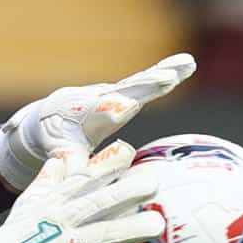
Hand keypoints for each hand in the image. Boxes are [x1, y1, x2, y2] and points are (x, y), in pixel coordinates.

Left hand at [0, 54, 196, 190]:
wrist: (53, 115)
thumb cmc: (57, 138)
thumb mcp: (61, 152)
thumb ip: (70, 162)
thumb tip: (77, 180)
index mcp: (85, 115)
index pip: (100, 113)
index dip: (112, 109)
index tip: (125, 105)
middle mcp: (101, 98)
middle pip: (126, 90)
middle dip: (144, 85)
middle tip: (165, 78)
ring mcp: (116, 91)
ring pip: (141, 81)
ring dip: (164, 72)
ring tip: (187, 63)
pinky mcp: (127, 90)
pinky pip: (149, 80)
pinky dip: (169, 70)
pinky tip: (188, 62)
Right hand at [0, 140, 160, 242]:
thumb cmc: (16, 234)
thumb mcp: (29, 200)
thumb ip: (49, 177)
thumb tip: (61, 155)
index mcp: (57, 199)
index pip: (84, 177)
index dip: (107, 164)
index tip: (129, 152)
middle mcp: (64, 218)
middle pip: (98, 201)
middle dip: (126, 191)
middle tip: (153, 182)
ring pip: (104, 233)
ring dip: (131, 228)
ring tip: (157, 224)